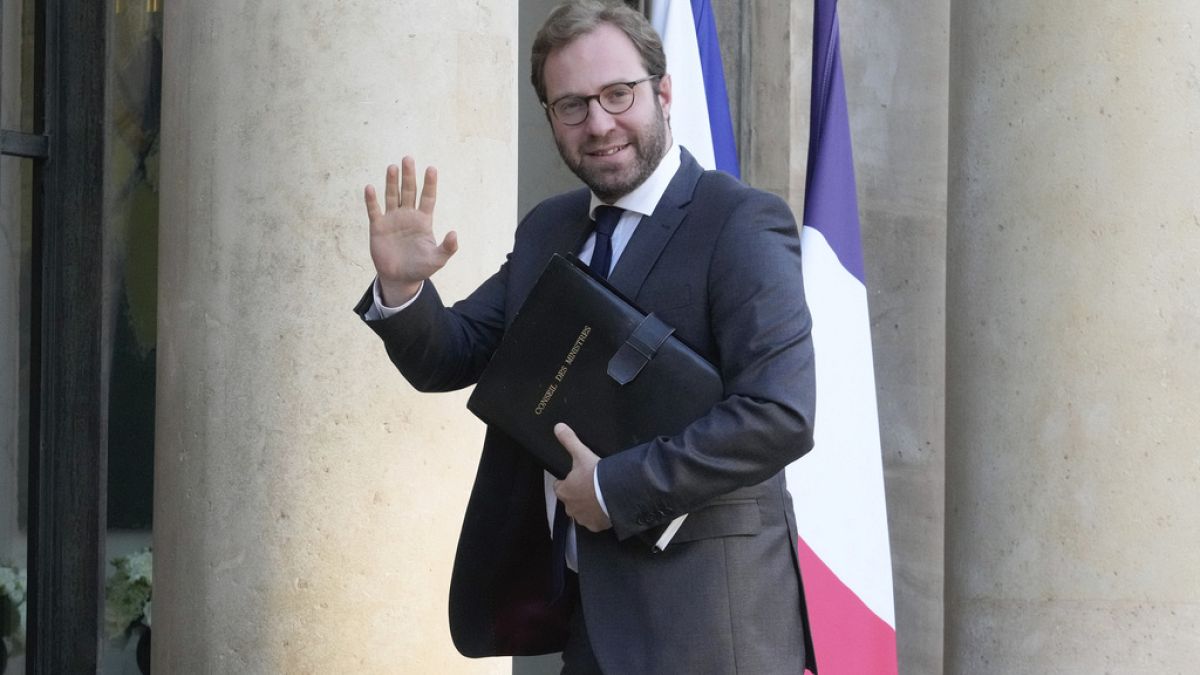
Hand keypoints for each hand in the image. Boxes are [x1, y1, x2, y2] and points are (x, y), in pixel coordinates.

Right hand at [364, 156, 457, 305]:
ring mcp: (392, 220)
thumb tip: (454, 233)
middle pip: (409, 191)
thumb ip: (447, 248)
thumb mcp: (437, 259)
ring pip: (392, 196)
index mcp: (423, 220)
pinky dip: (372, 200)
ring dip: (391, 182)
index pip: (427, 197)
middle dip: (409, 176)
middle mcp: (408, 216)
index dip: (429, 184)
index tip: (431, 169)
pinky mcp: (378, 227)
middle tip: (408, 158)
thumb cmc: (420, 268)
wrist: (400, 278)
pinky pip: (374, 210)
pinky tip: (370, 188)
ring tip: (392, 167)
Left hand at [552, 423, 611, 531]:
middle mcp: (570, 508)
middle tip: (591, 485)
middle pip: (571, 500)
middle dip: (578, 494)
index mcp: (564, 491)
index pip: (559, 486)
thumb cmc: (595, 476)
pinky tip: (606, 507)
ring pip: (582, 512)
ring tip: (600, 496)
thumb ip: (569, 441)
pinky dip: (598, 516)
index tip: (576, 477)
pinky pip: (594, 522)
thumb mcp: (582, 455)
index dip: (567, 481)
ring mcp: (583, 519)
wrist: (616, 494)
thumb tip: (558, 427)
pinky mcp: (595, 526)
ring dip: (587, 506)